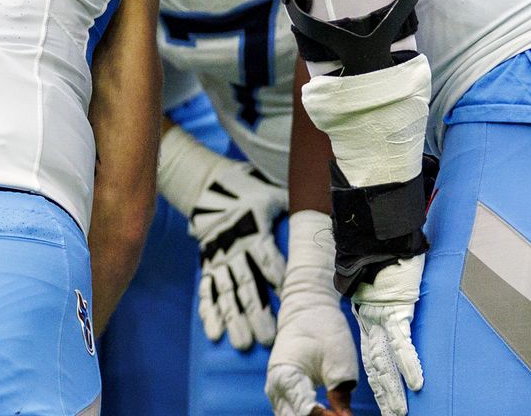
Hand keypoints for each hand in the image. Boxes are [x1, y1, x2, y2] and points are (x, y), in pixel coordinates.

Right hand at [156, 125, 285, 348]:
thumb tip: (323, 220)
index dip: (278, 282)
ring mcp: (219, 261)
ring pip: (228, 295)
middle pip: (247, 286)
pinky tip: (215, 333)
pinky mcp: (207, 267)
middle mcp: (235, 251)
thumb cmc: (249, 192)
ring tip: (242, 343)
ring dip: (234, 320)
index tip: (288, 303)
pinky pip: (207, 292)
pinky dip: (209, 313)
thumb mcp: (272, 197)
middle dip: (257, 313)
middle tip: (267, 338)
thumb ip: (293, 212)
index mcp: (253, 234)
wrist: (209, 187)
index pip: (268, 261)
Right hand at [266, 211, 358, 415]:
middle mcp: (275, 388)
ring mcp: (276, 391)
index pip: (306, 411)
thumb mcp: (339, 360)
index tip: (347, 415)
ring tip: (335, 411)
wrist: (307, 310)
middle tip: (342, 414)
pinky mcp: (282, 392)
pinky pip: (291, 411)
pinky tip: (327, 411)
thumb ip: (340, 393)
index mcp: (286, 376)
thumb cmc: (324, 330)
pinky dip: (307, 414)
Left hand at [351, 255, 424, 415]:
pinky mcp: (397, 308)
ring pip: (386, 360)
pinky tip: (416, 382)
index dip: (378, 379)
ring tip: (400, 412)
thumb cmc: (389, 256)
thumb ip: (391, 301)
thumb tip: (402, 306)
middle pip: (377, 364)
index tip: (384, 400)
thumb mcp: (387, 285)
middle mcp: (373, 321)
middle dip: (385, 393)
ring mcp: (383, 316)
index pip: (373, 355)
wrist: (380, 235)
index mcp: (370, 317)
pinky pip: (403, 341)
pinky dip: (409, 363)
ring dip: (395, 388)